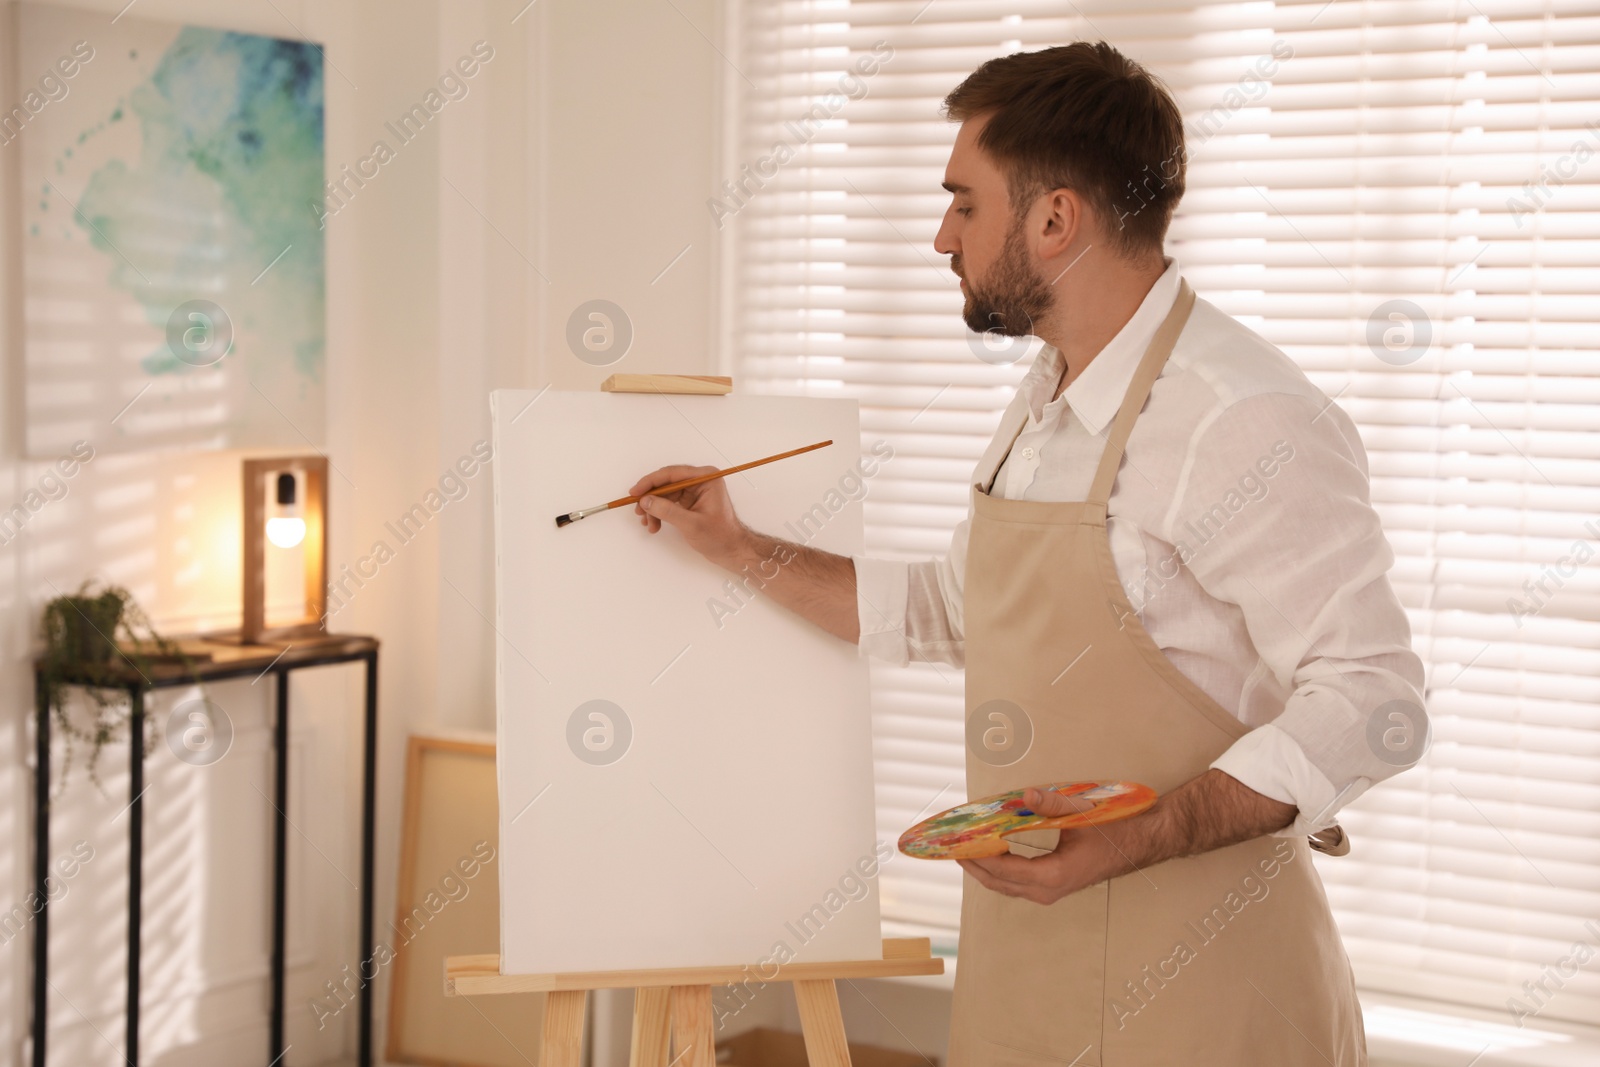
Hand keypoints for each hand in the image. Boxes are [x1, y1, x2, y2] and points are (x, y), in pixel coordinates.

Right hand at [629, 464, 749, 567]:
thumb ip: (667, 511)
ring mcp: (695, 490)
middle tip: (638, 511)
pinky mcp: (690, 501)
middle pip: (666, 483)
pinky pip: (669, 502)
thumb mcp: (691, 524)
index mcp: (706, 478)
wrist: (732, 551)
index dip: (650, 482)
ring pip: (665, 494)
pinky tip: (654, 525)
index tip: (635, 492)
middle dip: (651, 498)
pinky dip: (660, 513)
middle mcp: (700, 480)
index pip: (672, 474)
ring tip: (648, 524)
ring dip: (654, 508)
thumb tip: (645, 501)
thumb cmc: (719, 537)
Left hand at [956, 786, 1132, 905]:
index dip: (977, 857)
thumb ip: (1052, 804)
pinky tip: (989, 851)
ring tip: (963, 848)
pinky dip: (997, 869)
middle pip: (998, 882)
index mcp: (1054, 875)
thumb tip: (1026, 796)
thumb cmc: (1112, 829)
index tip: (956, 845)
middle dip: (972, 865)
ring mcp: (1050, 892)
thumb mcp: (1082, 813)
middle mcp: (1048, 890)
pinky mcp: (1052, 886)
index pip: (1003, 870)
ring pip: (1006, 886)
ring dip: (983, 868)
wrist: (1138, 843)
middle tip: (950, 847)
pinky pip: (1016, 883)